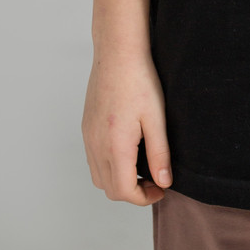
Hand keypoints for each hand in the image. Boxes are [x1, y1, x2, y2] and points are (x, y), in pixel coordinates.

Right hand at [82, 48, 172, 204]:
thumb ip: (159, 153)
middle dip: (132, 191)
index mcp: (114, 145)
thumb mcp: (156, 117)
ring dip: (119, 180)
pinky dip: (109, 165)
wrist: (117, 51)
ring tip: (142, 165)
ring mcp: (88, 136)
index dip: (143, 197)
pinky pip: (93, 159)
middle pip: (109, 189)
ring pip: (99, 176)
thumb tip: (164, 182)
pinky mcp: (86, 127)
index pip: (123, 191)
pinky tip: (128, 149)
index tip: (161, 189)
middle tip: (155, 180)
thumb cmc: (139, 79)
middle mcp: (96, 145)